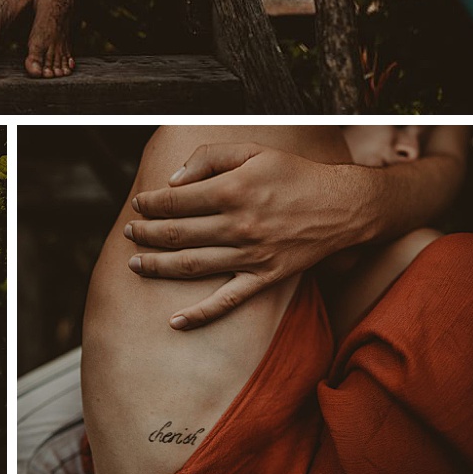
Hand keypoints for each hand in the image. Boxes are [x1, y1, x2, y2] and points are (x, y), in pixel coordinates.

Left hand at [124, 144, 366, 327]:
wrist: (342, 207)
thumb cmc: (295, 175)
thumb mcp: (255, 151)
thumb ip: (211, 157)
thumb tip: (174, 180)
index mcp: (234, 190)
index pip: (176, 200)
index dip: (151, 203)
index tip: (139, 204)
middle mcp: (239, 225)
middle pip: (177, 234)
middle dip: (145, 234)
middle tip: (130, 233)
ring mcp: (251, 255)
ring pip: (191, 266)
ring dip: (157, 267)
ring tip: (135, 265)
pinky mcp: (264, 278)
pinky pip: (226, 301)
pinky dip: (199, 314)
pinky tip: (174, 321)